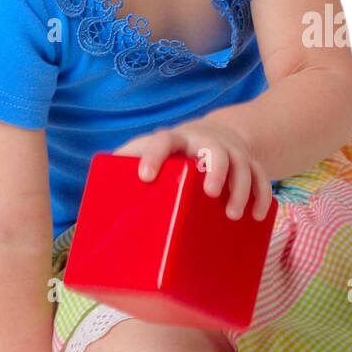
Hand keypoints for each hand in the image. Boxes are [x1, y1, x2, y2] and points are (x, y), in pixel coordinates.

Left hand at [113, 119, 273, 221]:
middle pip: (214, 149)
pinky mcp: (249, 162)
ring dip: (242, 188)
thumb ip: (124, 169)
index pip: (163, 140)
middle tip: (212, 193)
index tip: (145, 176)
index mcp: (176, 140)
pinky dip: (262, 196)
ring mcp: (230, 152)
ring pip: (242, 163)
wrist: (212, 133)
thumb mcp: (145, 153)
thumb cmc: (170, 153)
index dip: (153, 155)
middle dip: (215, 170)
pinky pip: (261, 176)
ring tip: (233, 215)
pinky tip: (259, 217)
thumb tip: (89, 207)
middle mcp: (205, 142)